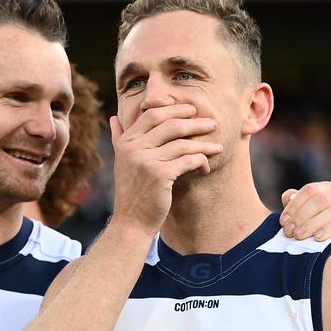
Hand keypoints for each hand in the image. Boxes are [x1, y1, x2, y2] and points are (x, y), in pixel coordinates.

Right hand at [110, 105, 222, 234]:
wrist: (131, 222)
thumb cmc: (131, 191)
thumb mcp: (121, 161)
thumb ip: (118, 138)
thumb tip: (113, 118)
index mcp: (126, 142)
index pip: (152, 115)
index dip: (174, 109)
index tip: (191, 111)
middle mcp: (134, 148)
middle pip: (170, 125)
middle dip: (194, 123)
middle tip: (211, 124)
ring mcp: (146, 161)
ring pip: (182, 143)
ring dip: (204, 145)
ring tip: (217, 147)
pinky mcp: (160, 175)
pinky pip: (188, 161)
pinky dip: (201, 162)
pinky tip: (205, 168)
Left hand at [280, 181, 330, 252]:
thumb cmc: (325, 238)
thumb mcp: (307, 221)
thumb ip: (297, 207)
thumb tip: (289, 196)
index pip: (310, 190)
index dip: (294, 205)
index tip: (282, 222)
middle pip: (321, 199)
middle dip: (301, 216)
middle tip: (288, 232)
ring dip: (312, 224)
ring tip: (298, 236)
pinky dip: (330, 229)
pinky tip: (318, 239)